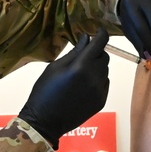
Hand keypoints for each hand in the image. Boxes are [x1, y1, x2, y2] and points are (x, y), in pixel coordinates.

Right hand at [19, 28, 110, 147]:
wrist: (45, 121)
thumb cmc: (45, 91)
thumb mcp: (55, 67)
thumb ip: (74, 52)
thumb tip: (87, 38)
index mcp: (81, 66)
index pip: (100, 44)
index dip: (102, 34)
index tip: (99, 31)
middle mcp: (95, 77)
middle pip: (104, 56)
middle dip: (96, 52)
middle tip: (83, 55)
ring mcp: (100, 90)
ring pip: (105, 70)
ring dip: (97, 66)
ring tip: (80, 73)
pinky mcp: (101, 101)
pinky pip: (105, 83)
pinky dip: (98, 79)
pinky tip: (83, 85)